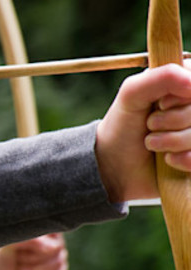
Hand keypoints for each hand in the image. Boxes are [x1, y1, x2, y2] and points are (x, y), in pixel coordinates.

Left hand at [0, 233, 67, 269]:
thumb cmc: (5, 255)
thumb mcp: (10, 246)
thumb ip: (29, 240)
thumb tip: (53, 247)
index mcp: (43, 229)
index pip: (54, 229)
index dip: (39, 242)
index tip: (22, 247)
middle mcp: (54, 241)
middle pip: (56, 249)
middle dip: (32, 257)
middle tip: (17, 258)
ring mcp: (58, 256)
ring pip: (58, 263)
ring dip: (35, 269)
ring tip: (21, 269)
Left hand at [97, 63, 190, 201]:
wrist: (113, 165)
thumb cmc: (123, 125)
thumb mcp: (131, 95)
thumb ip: (160, 78)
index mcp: (186, 85)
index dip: (183, 96)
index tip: (161, 103)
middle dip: (173, 120)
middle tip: (150, 124)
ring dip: (172, 141)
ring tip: (151, 142)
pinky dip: (182, 159)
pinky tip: (167, 159)